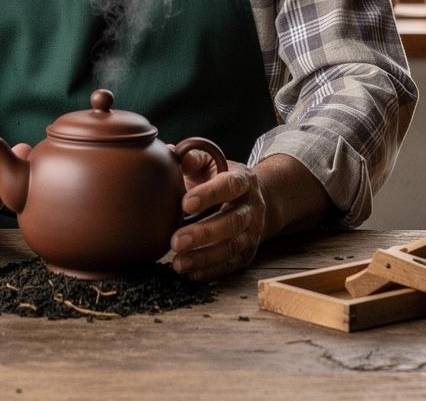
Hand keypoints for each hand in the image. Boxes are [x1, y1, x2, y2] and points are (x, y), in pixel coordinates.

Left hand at [168, 153, 265, 282]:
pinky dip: (211, 271)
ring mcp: (252, 233)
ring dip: (205, 257)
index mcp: (243, 180)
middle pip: (233, 222)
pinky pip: (231, 265)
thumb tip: (170, 152)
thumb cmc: (222, 178)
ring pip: (232, 247)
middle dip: (204, 233)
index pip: (230, 185)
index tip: (185, 204)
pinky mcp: (248, 253)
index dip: (210, 194)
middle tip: (175, 241)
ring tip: (178, 262)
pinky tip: (190, 273)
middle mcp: (252, 207)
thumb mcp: (212, 163)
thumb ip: (194, 158)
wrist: (254, 200)